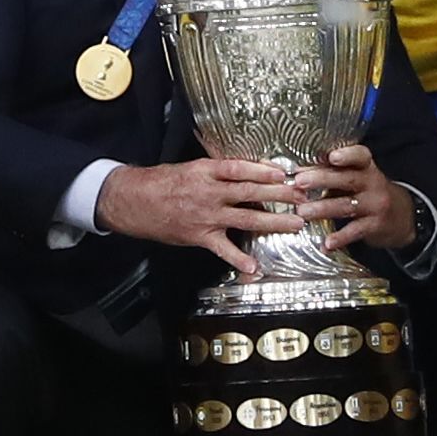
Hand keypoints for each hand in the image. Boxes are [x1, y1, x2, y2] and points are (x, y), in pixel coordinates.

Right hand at [93, 157, 303, 276]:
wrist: (132, 200)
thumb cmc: (162, 181)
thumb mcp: (191, 168)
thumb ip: (217, 171)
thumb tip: (247, 172)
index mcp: (206, 171)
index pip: (240, 168)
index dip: (263, 170)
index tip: (284, 172)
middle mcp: (210, 192)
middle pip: (250, 192)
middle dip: (280, 195)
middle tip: (303, 196)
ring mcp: (206, 216)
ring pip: (246, 218)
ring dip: (273, 222)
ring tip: (295, 224)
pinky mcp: (200, 236)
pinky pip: (223, 249)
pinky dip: (239, 259)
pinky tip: (255, 267)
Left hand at [285, 145, 416, 256]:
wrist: (402, 217)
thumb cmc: (369, 193)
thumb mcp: (357, 178)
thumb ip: (332, 174)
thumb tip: (298, 172)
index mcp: (366, 167)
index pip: (360, 156)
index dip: (347, 155)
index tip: (332, 157)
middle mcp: (373, 183)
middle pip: (348, 179)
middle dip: (322, 180)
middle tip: (299, 182)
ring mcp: (375, 205)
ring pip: (347, 205)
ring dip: (323, 209)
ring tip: (302, 212)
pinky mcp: (375, 226)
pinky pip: (355, 231)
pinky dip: (340, 239)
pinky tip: (326, 244)